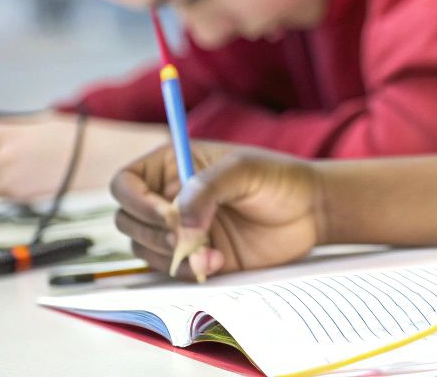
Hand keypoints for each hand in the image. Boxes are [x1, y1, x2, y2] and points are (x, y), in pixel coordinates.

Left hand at [0, 113, 167, 202]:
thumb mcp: (39, 122)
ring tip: (29, 166)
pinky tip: (36, 178)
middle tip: (13, 154)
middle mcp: (2, 159)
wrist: (103, 161)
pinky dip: (12, 188)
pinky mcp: (18, 200)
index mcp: (6, 135)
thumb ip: (3, 128)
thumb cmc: (75, 139)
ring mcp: (9, 182)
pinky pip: (3, 194)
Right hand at [110, 142, 325, 280]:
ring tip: (211, 248)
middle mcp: (168, 198)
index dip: (135, 201)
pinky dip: (187, 270)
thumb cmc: (279, 179)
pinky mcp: (194, 256)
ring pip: (144, 248)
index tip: (165, 215)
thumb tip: (178, 223)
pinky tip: (217, 260)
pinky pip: (170, 270)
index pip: (125, 184)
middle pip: (128, 220)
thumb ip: (206, 189)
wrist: (311, 212)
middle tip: (190, 234)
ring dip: (172, 253)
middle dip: (155, 231)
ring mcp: (180, 230)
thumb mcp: (243, 170)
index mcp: (173, 166)